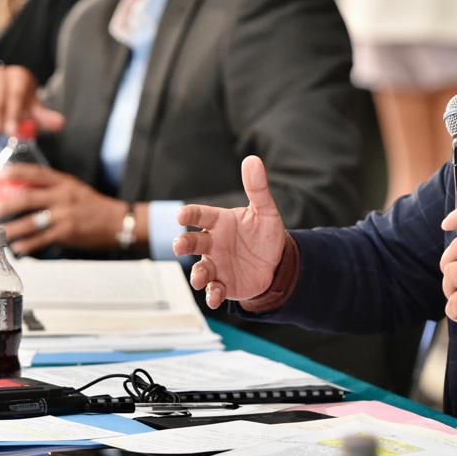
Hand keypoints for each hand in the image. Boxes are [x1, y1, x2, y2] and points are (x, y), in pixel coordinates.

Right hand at [0, 65, 64, 135]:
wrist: (3, 94)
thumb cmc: (21, 101)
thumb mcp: (34, 109)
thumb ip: (45, 117)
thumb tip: (60, 123)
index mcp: (18, 76)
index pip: (16, 94)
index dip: (14, 115)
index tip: (13, 132)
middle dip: (1, 122)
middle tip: (7, 132)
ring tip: (0, 124)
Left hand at [0, 163, 128, 254]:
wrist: (118, 221)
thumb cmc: (93, 206)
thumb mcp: (75, 189)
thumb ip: (54, 188)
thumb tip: (26, 190)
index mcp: (64, 182)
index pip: (37, 173)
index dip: (17, 172)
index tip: (0, 174)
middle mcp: (63, 196)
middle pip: (28, 198)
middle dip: (8, 204)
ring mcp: (65, 215)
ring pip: (31, 222)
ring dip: (13, 229)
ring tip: (1, 233)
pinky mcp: (67, 233)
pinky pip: (42, 239)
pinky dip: (28, 245)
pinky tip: (18, 248)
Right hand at [173, 156, 286, 307]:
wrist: (276, 263)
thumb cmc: (264, 233)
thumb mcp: (265, 211)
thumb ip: (257, 188)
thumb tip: (252, 159)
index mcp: (219, 222)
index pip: (200, 215)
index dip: (190, 214)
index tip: (181, 215)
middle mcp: (212, 243)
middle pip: (191, 242)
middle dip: (183, 244)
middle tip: (180, 245)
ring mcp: (216, 265)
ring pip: (200, 269)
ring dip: (197, 274)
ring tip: (201, 278)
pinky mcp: (224, 285)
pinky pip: (214, 290)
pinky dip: (212, 295)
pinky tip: (215, 296)